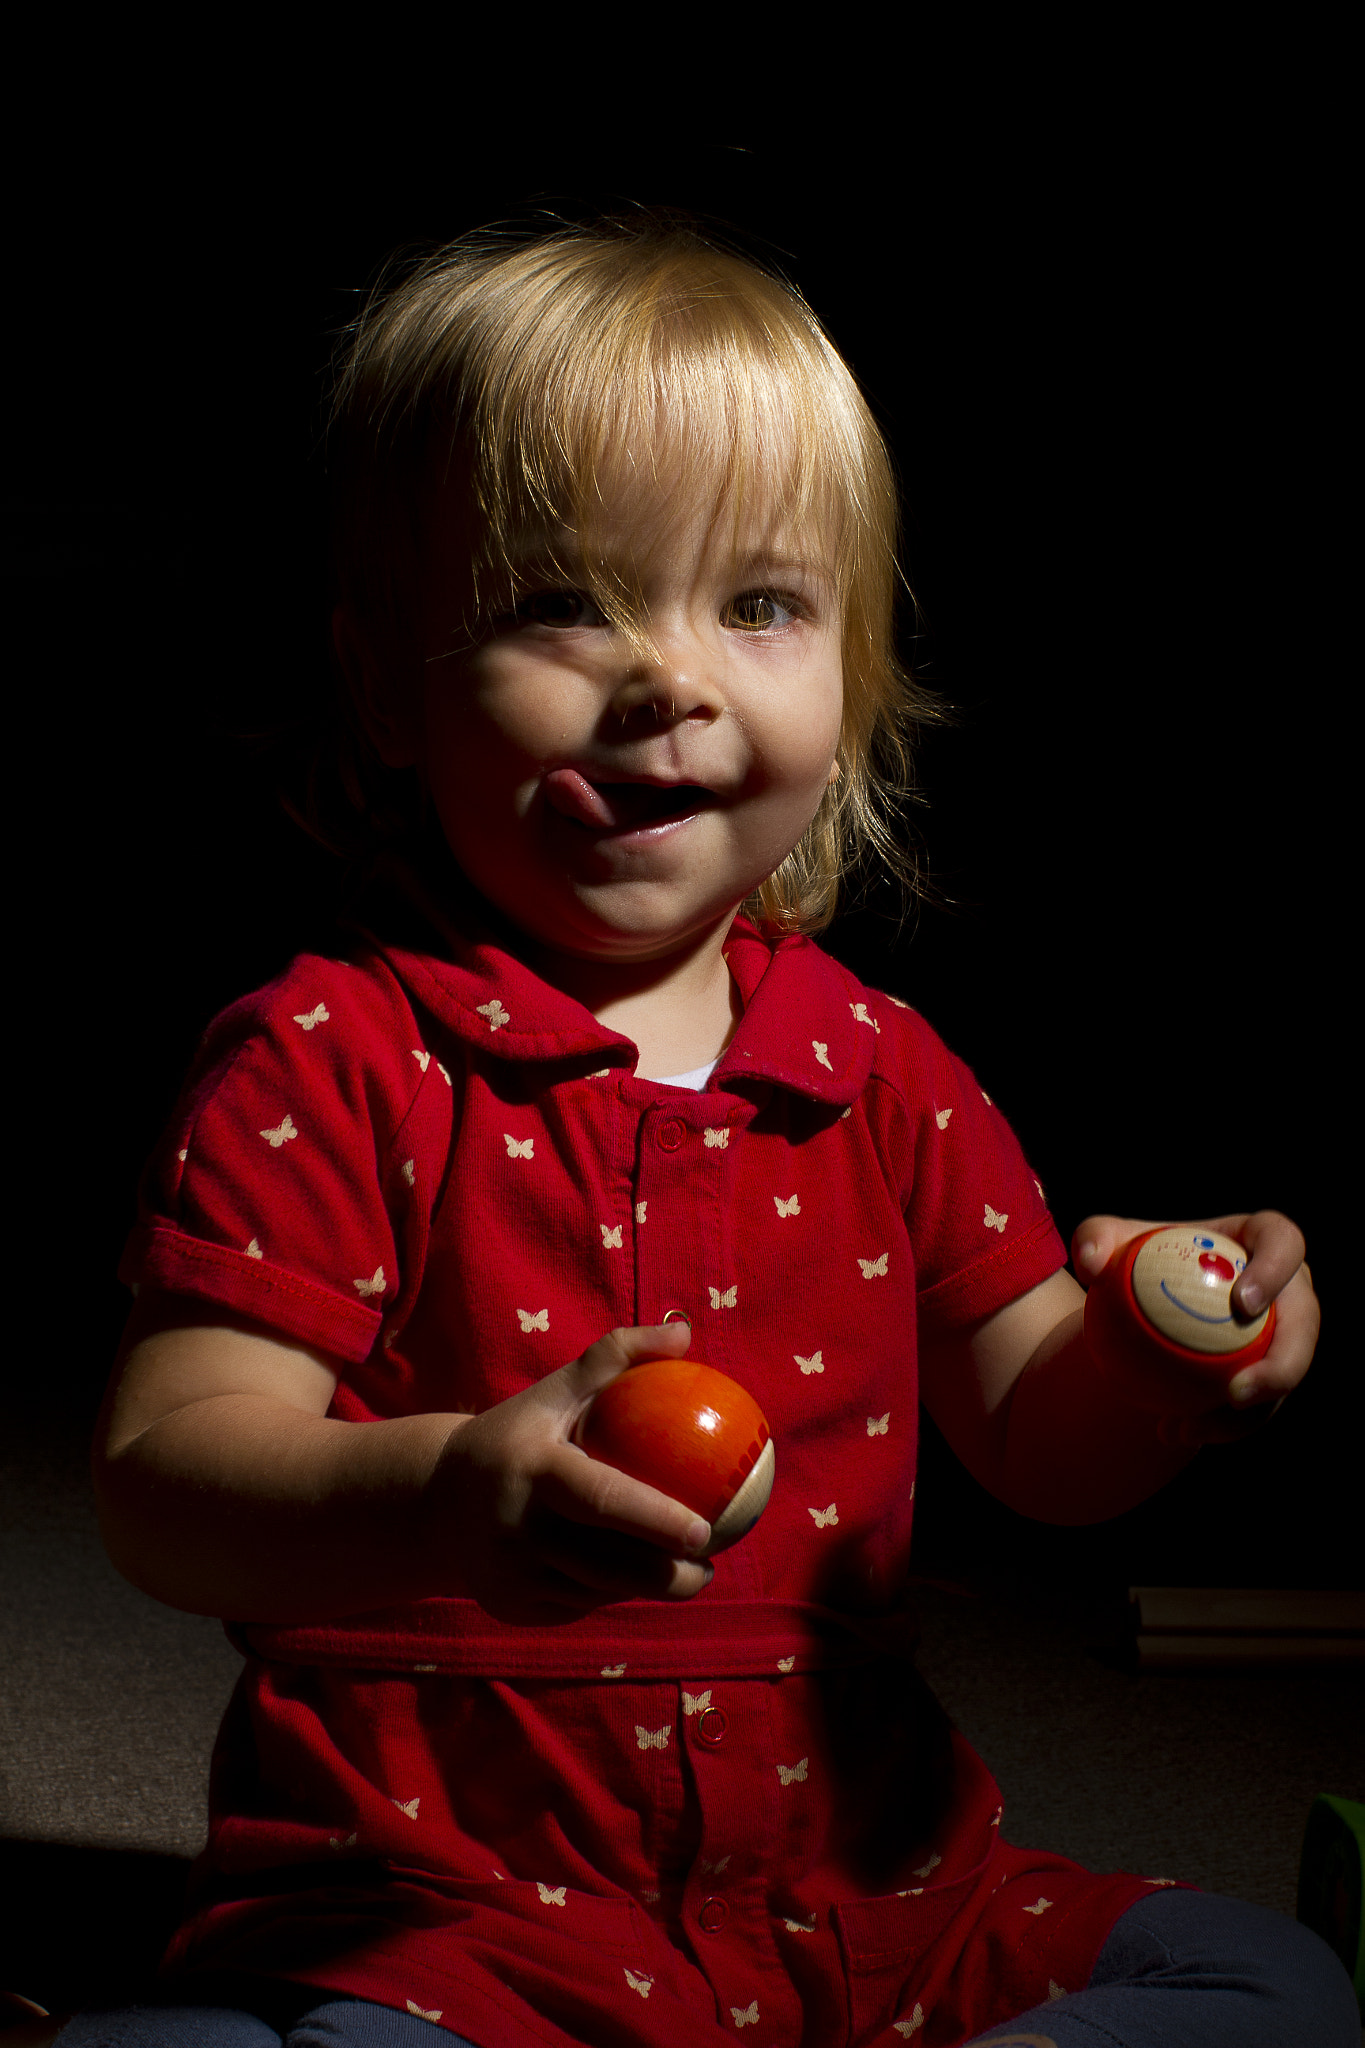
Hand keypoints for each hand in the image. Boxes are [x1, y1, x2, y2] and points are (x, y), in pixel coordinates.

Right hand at [422, 1319, 713, 1622]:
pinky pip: (576, 1606)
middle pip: (607, 1566)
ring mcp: (510, 1573)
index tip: (704, 1529)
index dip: (654, 1519)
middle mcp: (517, 1527)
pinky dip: (611, 1597)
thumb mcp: (555, 1391)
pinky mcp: (510, 1605)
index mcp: (533, 1470)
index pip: (602, 1500)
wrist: (435, 1498)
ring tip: (692, 1576)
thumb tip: (684, 1332)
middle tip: (710, 1563)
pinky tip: (641, 1584)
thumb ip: (616, 1356)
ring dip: (648, 1590)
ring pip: (597, 1592)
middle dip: (668, 1577)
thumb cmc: (518, 1436)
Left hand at [1071, 1211, 1318, 1444]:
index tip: (1243, 1304)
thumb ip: (1096, 1239)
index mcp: (1261, 1240)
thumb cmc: (1139, 1259)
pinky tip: (1171, 1431)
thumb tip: (1091, 1262)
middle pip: (1304, 1325)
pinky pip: (1257, 1408)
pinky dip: (1219, 1425)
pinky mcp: (1270, 1373)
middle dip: (1284, 1365)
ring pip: (1284, 1379)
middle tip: (1235, 1392)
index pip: (1283, 1243)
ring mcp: (1285, 1334)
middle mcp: (1286, 1288)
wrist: (1148, 1301)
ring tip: (1193, 1428)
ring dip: (1246, 1415)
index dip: (1276, 1271)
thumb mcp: (1110, 1242)